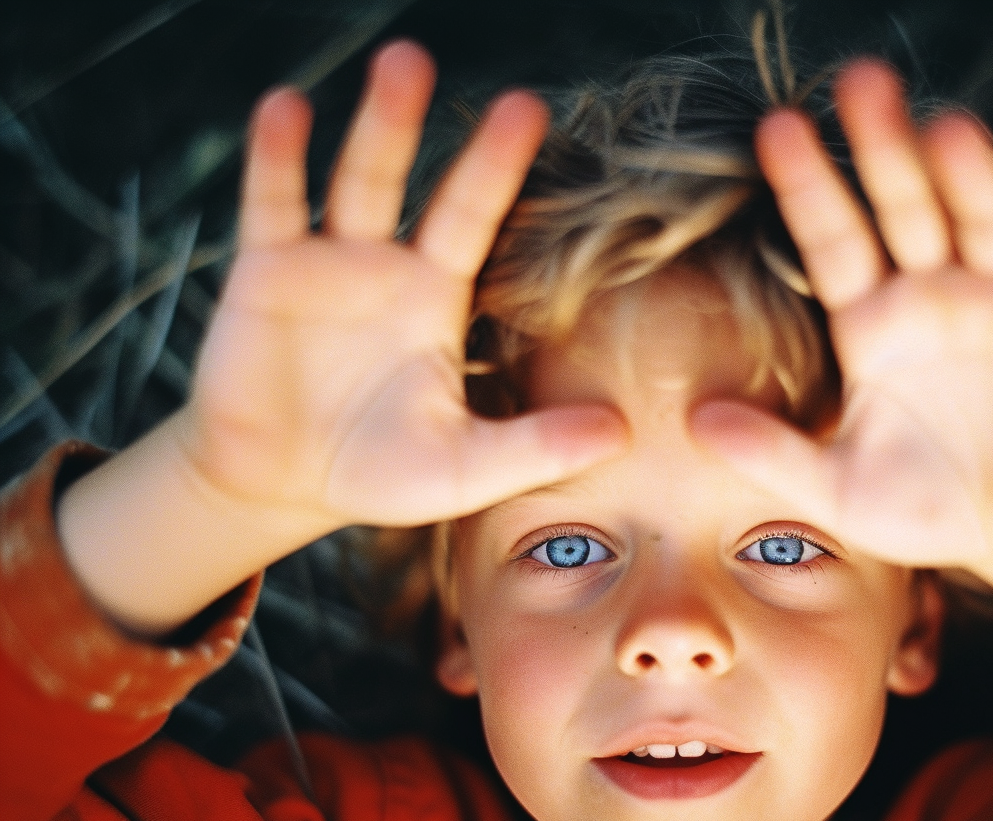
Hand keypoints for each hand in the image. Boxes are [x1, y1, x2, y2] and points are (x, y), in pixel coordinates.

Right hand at [176, 41, 625, 528]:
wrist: (277, 483)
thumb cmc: (378, 473)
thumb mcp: (463, 469)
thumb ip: (534, 450)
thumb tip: (622, 436)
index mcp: (441, 299)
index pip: (483, 224)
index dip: (507, 174)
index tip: (540, 117)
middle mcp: (393, 265)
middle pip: (431, 188)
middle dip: (467, 144)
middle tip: (514, 95)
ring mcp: (329, 260)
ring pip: (359, 180)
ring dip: (380, 125)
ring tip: (404, 62)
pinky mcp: (266, 269)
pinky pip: (274, 203)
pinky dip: (278, 158)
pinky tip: (287, 109)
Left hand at [692, 59, 992, 588]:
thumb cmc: (921, 504)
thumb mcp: (837, 491)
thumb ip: (775, 455)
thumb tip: (698, 420)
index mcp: (870, 322)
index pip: (831, 240)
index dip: (808, 186)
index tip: (776, 126)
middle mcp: (932, 294)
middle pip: (905, 207)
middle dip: (883, 148)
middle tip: (858, 80)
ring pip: (986, 224)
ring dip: (972, 178)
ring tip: (950, 127)